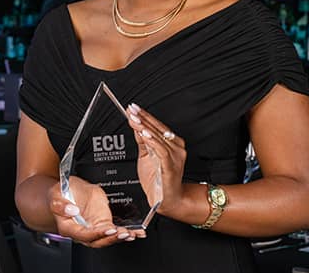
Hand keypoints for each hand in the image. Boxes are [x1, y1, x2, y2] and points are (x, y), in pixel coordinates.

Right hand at [48, 176, 143, 246]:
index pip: (83, 234)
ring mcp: (94, 228)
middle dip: (112, 238)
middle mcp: (82, 231)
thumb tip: (72, 210)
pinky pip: (114, 230)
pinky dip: (124, 232)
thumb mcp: (57, 193)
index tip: (108, 228)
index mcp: (68, 227)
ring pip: (107, 238)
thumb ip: (61, 204)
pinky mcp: (103, 222)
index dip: (96, 233)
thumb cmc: (62, 194)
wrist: (69, 190)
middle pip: (98, 240)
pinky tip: (135, 232)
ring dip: (120, 237)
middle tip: (123, 233)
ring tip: (131, 234)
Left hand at [126, 103, 186, 217]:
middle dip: (143, 118)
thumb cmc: (159, 180)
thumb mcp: (147, 156)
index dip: (145, 116)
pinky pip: (162, 150)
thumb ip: (143, 141)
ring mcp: (176, 156)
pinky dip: (152, 141)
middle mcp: (176, 147)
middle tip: (132, 109)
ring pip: (159, 137)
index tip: (133, 108)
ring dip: (146, 127)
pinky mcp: (172, 165)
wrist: (167, 200)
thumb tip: (136, 126)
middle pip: (158, 128)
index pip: (157, 125)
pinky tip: (145, 134)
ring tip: (135, 119)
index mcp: (171, 143)